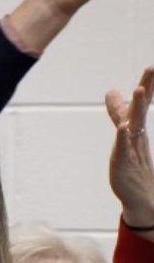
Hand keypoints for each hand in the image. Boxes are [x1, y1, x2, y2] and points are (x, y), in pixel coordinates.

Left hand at [105, 67, 153, 230]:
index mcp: (137, 126)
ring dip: (137, 107)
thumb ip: (118, 111)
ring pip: (134, 124)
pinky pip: (124, 148)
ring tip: (139, 90)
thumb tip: (112, 90)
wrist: (141, 197)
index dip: (148, 84)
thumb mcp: (124, 131)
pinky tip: (123, 128)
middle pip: (141, 107)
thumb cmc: (132, 162)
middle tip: (152, 67)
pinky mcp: (124, 162)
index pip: (143, 101)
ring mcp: (131, 147)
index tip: (152, 65)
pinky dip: (123, 138)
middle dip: (147, 86)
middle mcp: (136, 134)